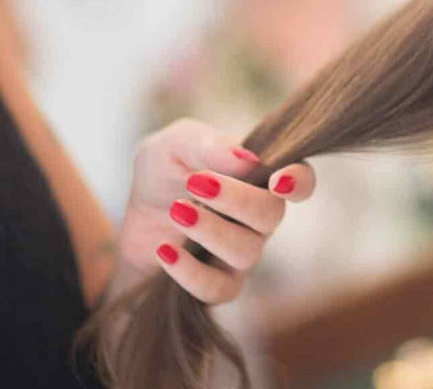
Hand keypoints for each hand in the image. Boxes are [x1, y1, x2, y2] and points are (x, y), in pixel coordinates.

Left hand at [114, 119, 314, 304]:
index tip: (278, 180)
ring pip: (247, 251)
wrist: (131, 219)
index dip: (299, 182)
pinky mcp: (218, 284)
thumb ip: (208, 144)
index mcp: (259, 177)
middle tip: (195, 183)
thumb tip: (247, 159)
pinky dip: (189, 271)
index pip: (300, 181)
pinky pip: (218, 288)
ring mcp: (242, 253)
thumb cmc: (164, 174)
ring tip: (175, 211)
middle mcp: (260, 218)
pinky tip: (165, 250)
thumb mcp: (174, 145)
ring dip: (211, 230)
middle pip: (271, 214)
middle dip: (237, 199)